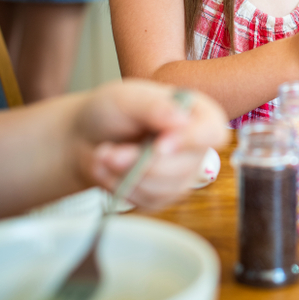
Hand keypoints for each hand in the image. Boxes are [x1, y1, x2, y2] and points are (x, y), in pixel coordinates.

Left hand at [72, 80, 228, 209]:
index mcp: (196, 113)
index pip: (212, 132)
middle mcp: (194, 145)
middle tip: (110, 151)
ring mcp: (181, 173)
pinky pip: (149, 202)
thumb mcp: (127, 98)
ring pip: (165, 189)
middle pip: (185, 167)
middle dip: (141, 163)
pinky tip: (110, 171)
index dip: (190, 141)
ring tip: (105, 155)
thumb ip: (153, 106)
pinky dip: (122, 188)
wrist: (87, 136)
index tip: (158, 146)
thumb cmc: (111, 111)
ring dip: (127, 176)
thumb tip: (180, 119)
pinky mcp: (164, 194)